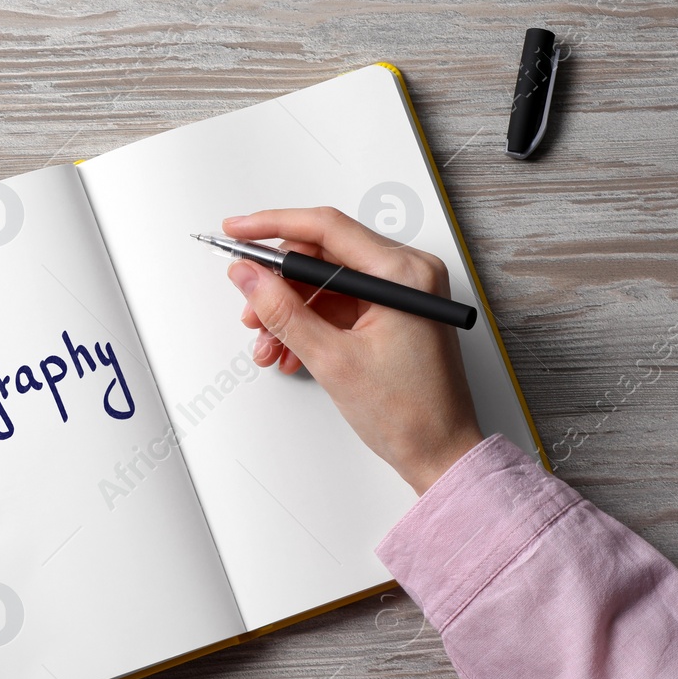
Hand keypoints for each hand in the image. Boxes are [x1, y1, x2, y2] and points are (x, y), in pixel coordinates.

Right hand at [223, 208, 483, 494]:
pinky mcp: (396, 312)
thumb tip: (248, 276)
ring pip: (328, 283)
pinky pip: (342, 304)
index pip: (326, 228)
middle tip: (250, 308)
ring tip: (270, 345)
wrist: (440, 452)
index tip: (237, 230)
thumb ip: (283, 312)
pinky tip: (292, 351)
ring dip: (291, 310)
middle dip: (280, 284)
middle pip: (324, 255)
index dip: (272, 226)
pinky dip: (312, 324)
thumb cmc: (410, 413)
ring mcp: (403, 293)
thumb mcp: (333, 360)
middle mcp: (409, 273)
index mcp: (404, 274)